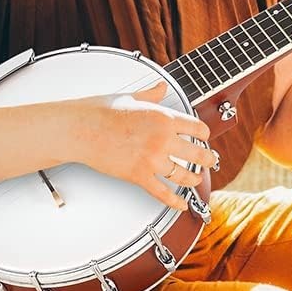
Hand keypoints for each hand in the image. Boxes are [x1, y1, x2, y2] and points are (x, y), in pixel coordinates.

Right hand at [73, 79, 215, 211]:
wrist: (81, 128)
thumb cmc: (102, 111)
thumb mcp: (132, 97)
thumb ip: (151, 94)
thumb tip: (162, 87)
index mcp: (164, 117)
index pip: (198, 128)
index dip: (204, 134)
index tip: (204, 137)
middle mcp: (162, 139)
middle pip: (198, 154)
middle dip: (208, 159)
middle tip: (210, 161)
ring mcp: (152, 159)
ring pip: (184, 175)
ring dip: (194, 180)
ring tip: (196, 180)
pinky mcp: (138, 176)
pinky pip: (163, 193)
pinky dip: (174, 201)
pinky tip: (181, 204)